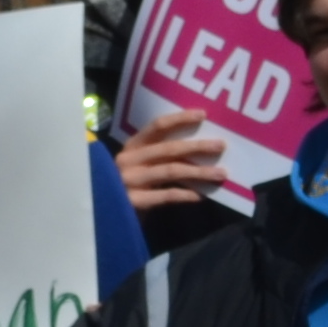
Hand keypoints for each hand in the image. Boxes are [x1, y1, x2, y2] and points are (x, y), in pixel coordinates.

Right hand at [112, 113, 231, 211]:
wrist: (105, 212)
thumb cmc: (130, 184)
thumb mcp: (141, 164)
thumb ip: (162, 155)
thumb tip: (201, 147)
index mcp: (133, 146)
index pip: (157, 126)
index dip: (180, 118)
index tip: (203, 114)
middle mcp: (129, 159)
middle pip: (168, 148)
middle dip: (197, 146)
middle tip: (221, 145)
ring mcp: (129, 180)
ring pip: (171, 171)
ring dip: (199, 172)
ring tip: (221, 174)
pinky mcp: (132, 201)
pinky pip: (165, 196)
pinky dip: (185, 195)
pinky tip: (201, 196)